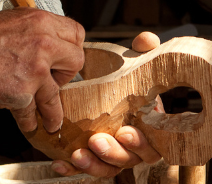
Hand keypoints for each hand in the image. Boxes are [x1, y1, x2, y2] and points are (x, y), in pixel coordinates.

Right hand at [0, 8, 85, 133]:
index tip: (65, 60)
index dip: (71, 49)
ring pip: (57, 95)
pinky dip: (29, 121)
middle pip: (75, 61)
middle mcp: (44, 42)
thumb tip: (47, 46)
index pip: (76, 34)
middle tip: (56, 83)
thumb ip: (34, 33)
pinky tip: (28, 124)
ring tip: (53, 121)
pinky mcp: (22, 92)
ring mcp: (35, 69)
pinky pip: (33, 111)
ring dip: (54, 112)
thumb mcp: (11, 21)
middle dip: (66, 75)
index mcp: (41, 21)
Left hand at [51, 32, 164, 177]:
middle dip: (113, 153)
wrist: (104, 89)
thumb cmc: (125, 81)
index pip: (153, 145)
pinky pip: (83, 170)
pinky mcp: (92, 158)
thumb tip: (146, 41)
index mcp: (149, 127)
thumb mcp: (134, 62)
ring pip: (107, 168)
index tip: (125, 131)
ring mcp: (112, 154)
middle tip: (96, 141)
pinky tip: (59, 163)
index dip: (142, 143)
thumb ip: (143, 51)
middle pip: (129, 160)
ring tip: (77, 153)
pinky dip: (72, 169)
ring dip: (93, 164)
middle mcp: (132, 145)